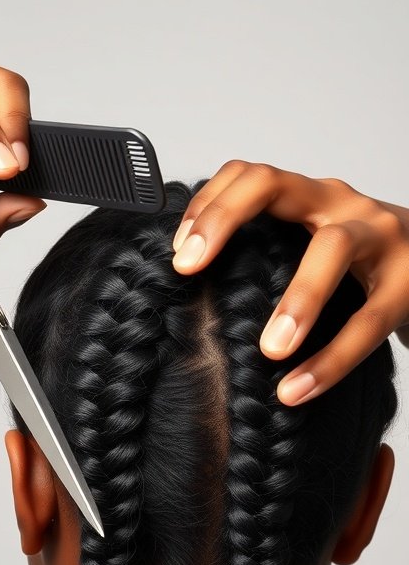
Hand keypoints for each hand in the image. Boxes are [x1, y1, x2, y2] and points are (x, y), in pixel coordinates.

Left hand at [171, 161, 408, 405]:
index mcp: (309, 197)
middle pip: (272, 183)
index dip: (207, 204)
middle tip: (189, 268)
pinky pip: (366, 322)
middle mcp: (339, 203)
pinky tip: (298, 389)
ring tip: (270, 349)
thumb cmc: (365, 265)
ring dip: (297, 300)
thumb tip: (197, 297)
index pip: (249, 175)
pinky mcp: (408, 282)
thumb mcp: (315, 247)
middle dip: (222, 219)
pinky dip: (329, 361)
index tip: (178, 252)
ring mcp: (378, 234)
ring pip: (331, 249)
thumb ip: (271, 257)